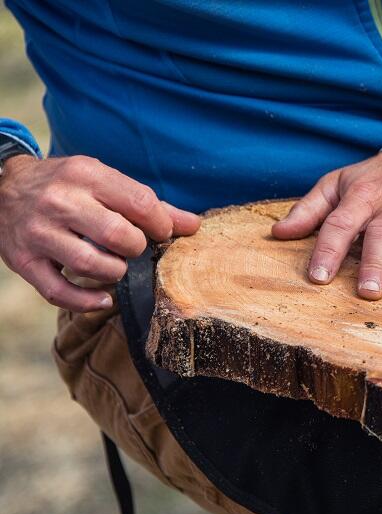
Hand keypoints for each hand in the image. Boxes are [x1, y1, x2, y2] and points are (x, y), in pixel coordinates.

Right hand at [0, 155, 200, 311]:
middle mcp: (59, 201)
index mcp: (86, 175)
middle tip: (134, 248)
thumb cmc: (67, 186)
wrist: (2, 187)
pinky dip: (87, 301)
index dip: (162, 224)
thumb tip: (193, 225)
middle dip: (137, 248)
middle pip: (118, 235)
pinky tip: (105, 297)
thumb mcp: (103, 181)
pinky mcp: (23, 261)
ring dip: (115, 272)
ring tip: (117, 266)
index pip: (140, 203)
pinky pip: (59, 292)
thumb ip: (148, 204)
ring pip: (90, 264)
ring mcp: (38, 233)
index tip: (162, 233)